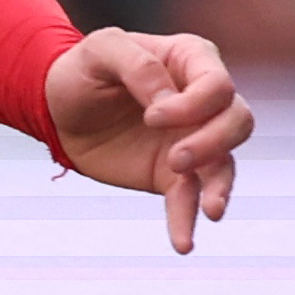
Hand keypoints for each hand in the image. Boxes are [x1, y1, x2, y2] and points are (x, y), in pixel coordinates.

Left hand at [43, 26, 250, 251]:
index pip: (217, 85)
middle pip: (237, 121)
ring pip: (226, 163)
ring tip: (209, 210)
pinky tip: (183, 244)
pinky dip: (187, 221)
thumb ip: (137, 64)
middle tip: (176, 158)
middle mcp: (202, 102)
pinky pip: (189, 199)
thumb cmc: (81, 70)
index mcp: (191, 61)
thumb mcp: (99, 50)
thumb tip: (166, 101)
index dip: (193, 105)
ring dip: (220, 186)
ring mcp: (192, 139)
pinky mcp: (172, 174)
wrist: (57, 108)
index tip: (151, 117)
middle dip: (214, 142)